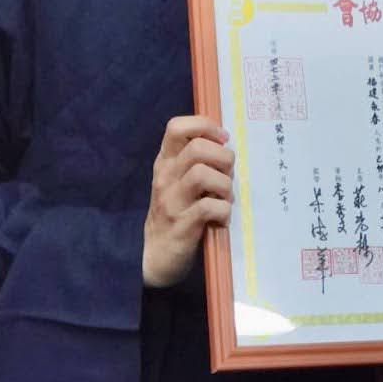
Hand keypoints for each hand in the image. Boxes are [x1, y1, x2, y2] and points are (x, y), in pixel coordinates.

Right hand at [143, 116, 233, 288]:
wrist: (155, 256)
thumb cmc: (175, 212)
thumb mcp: (178, 181)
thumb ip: (196, 161)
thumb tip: (226, 144)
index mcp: (166, 162)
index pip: (176, 127)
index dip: (204, 125)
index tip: (223, 138)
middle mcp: (165, 177)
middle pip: (197, 148)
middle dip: (223, 158)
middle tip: (227, 175)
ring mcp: (171, 201)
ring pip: (202, 174)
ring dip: (224, 184)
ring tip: (225, 197)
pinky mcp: (181, 225)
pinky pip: (208, 207)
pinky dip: (223, 210)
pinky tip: (222, 217)